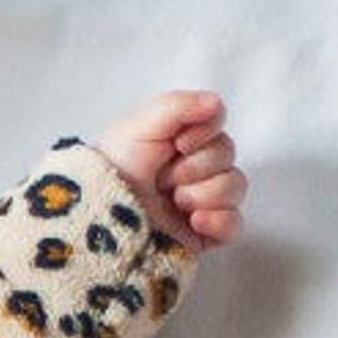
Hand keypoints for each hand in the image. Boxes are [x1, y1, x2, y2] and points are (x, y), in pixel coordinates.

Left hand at [93, 88, 246, 251]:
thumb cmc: (113, 171)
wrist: (102, 220)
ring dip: (203, 193)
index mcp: (180, 139)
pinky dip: (219, 221)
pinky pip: (235, 224)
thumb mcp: (137, 126)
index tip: (177, 144)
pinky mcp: (205, 233)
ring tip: (174, 203)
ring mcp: (202, 201)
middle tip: (163, 180)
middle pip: (228, 153)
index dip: (203, 133)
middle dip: (195, 167)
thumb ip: (178, 106)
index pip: (217, 122)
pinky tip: (194, 222)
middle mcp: (194, 168)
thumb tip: (215, 104)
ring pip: (235, 186)